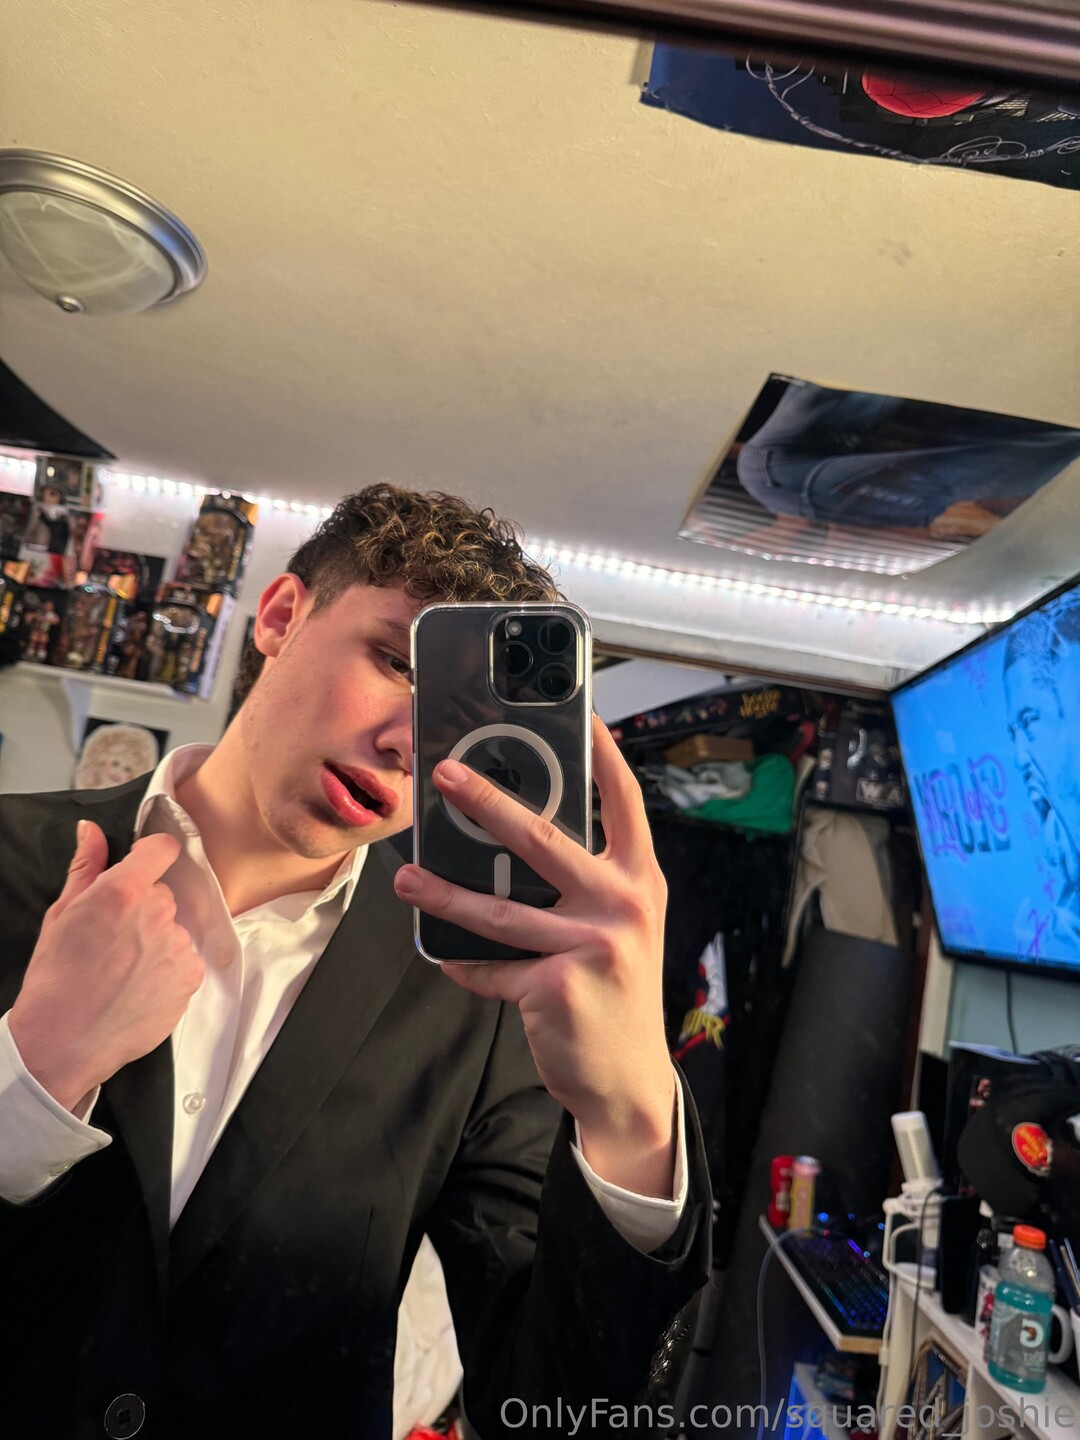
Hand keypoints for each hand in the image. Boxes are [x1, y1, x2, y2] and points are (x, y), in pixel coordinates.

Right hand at [9, 821, 203, 1112]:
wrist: (62, 1042)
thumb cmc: (55, 979)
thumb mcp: (61, 915)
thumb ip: (85, 867)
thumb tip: (91, 830)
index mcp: (124, 892)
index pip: (163, 848)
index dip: (152, 854)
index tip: (143, 865)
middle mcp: (158, 914)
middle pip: (163, 895)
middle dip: (143, 909)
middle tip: (114, 939)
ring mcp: (178, 948)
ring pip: (173, 930)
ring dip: (156, 942)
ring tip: (123, 969)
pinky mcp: (190, 978)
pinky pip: (184, 961)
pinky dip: (167, 970)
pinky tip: (138, 987)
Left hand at [394, 715, 676, 1196]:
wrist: (627, 1079)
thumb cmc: (616, 990)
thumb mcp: (619, 926)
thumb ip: (586, 883)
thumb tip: (513, 840)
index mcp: (640, 880)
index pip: (623, 801)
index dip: (602, 754)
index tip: (579, 715)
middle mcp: (622, 904)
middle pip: (543, 839)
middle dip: (487, 801)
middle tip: (444, 773)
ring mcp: (591, 945)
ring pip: (498, 908)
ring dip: (442, 891)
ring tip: (406, 876)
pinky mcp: (557, 986)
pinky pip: (490, 966)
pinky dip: (464, 963)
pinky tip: (443, 956)